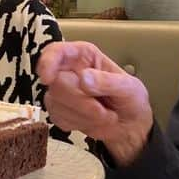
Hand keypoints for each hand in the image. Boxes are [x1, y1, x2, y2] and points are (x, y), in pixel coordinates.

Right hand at [38, 41, 153, 165]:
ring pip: (55, 102)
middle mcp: (70, 71)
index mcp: (85, 56)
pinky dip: (77, 123)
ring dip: (83, 115)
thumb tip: (84, 78)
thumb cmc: (131, 100)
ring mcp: (62, 92)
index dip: (48, 62)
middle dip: (81, 101)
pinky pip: (57, 118)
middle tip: (102, 108)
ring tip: (103, 114)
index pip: (57, 51)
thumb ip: (107, 81)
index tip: (47, 78)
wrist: (130, 126)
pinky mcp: (59, 110)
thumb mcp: (129, 88)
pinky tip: (91, 120)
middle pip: (57, 82)